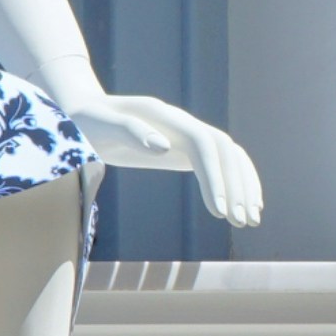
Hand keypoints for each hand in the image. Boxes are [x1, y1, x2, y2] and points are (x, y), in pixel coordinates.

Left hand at [59, 93, 262, 228]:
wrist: (84, 113)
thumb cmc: (87, 122)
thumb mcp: (99, 125)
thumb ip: (130, 132)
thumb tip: (163, 147)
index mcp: (163, 116)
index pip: (202, 144)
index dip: (214, 176)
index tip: (220, 210)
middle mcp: (182, 123)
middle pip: (224, 150)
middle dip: (236, 185)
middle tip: (241, 222)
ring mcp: (186, 135)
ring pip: (229, 156)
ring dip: (243, 186)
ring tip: (251, 220)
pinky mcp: (184, 150)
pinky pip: (220, 164)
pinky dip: (236, 183)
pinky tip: (242, 206)